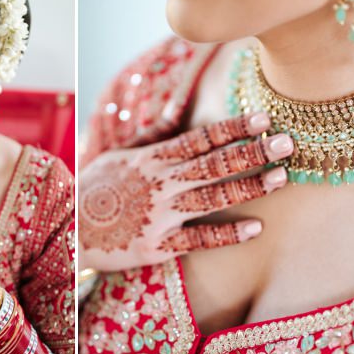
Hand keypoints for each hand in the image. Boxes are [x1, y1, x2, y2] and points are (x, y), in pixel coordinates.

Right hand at [78, 112, 291, 272]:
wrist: (66, 231)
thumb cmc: (96, 189)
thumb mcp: (120, 155)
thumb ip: (155, 134)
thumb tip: (178, 107)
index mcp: (154, 158)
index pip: (202, 138)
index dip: (234, 128)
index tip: (264, 119)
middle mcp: (161, 183)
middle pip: (215, 164)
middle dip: (253, 152)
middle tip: (288, 143)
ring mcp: (161, 215)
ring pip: (213, 197)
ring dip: (249, 187)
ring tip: (281, 177)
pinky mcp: (158, 246)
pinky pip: (198, 239)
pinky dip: (227, 234)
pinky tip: (256, 227)